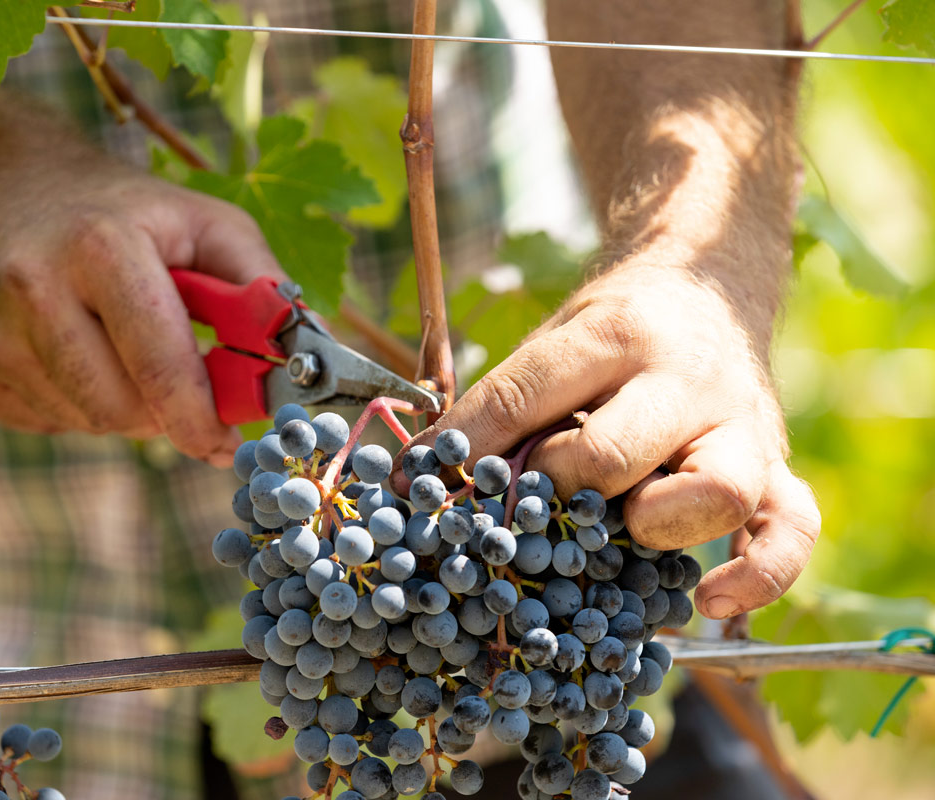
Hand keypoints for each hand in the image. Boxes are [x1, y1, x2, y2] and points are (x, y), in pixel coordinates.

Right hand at [0, 172, 285, 465]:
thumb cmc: (123, 210)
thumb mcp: (206, 222)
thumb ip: (264, 290)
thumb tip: (315, 362)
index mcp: (99, 246)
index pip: (159, 363)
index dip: (201, 416)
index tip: (228, 442)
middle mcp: (32, 288)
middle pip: (122, 410)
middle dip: (166, 412)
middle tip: (185, 387)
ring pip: (88, 423)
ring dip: (126, 407)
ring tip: (119, 345)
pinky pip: (50, 422)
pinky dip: (80, 403)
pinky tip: (75, 352)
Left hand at [398, 261, 819, 619]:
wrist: (709, 285)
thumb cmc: (615, 329)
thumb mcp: (556, 339)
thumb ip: (501, 402)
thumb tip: (417, 471)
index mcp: (614, 335)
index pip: (524, 396)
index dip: (466, 446)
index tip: (427, 479)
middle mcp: (684, 379)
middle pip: (609, 453)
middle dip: (554, 487)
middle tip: (534, 499)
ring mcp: (740, 425)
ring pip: (714, 491)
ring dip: (652, 525)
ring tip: (623, 529)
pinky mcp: (777, 465)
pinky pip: (790, 531)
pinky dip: (758, 576)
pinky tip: (709, 603)